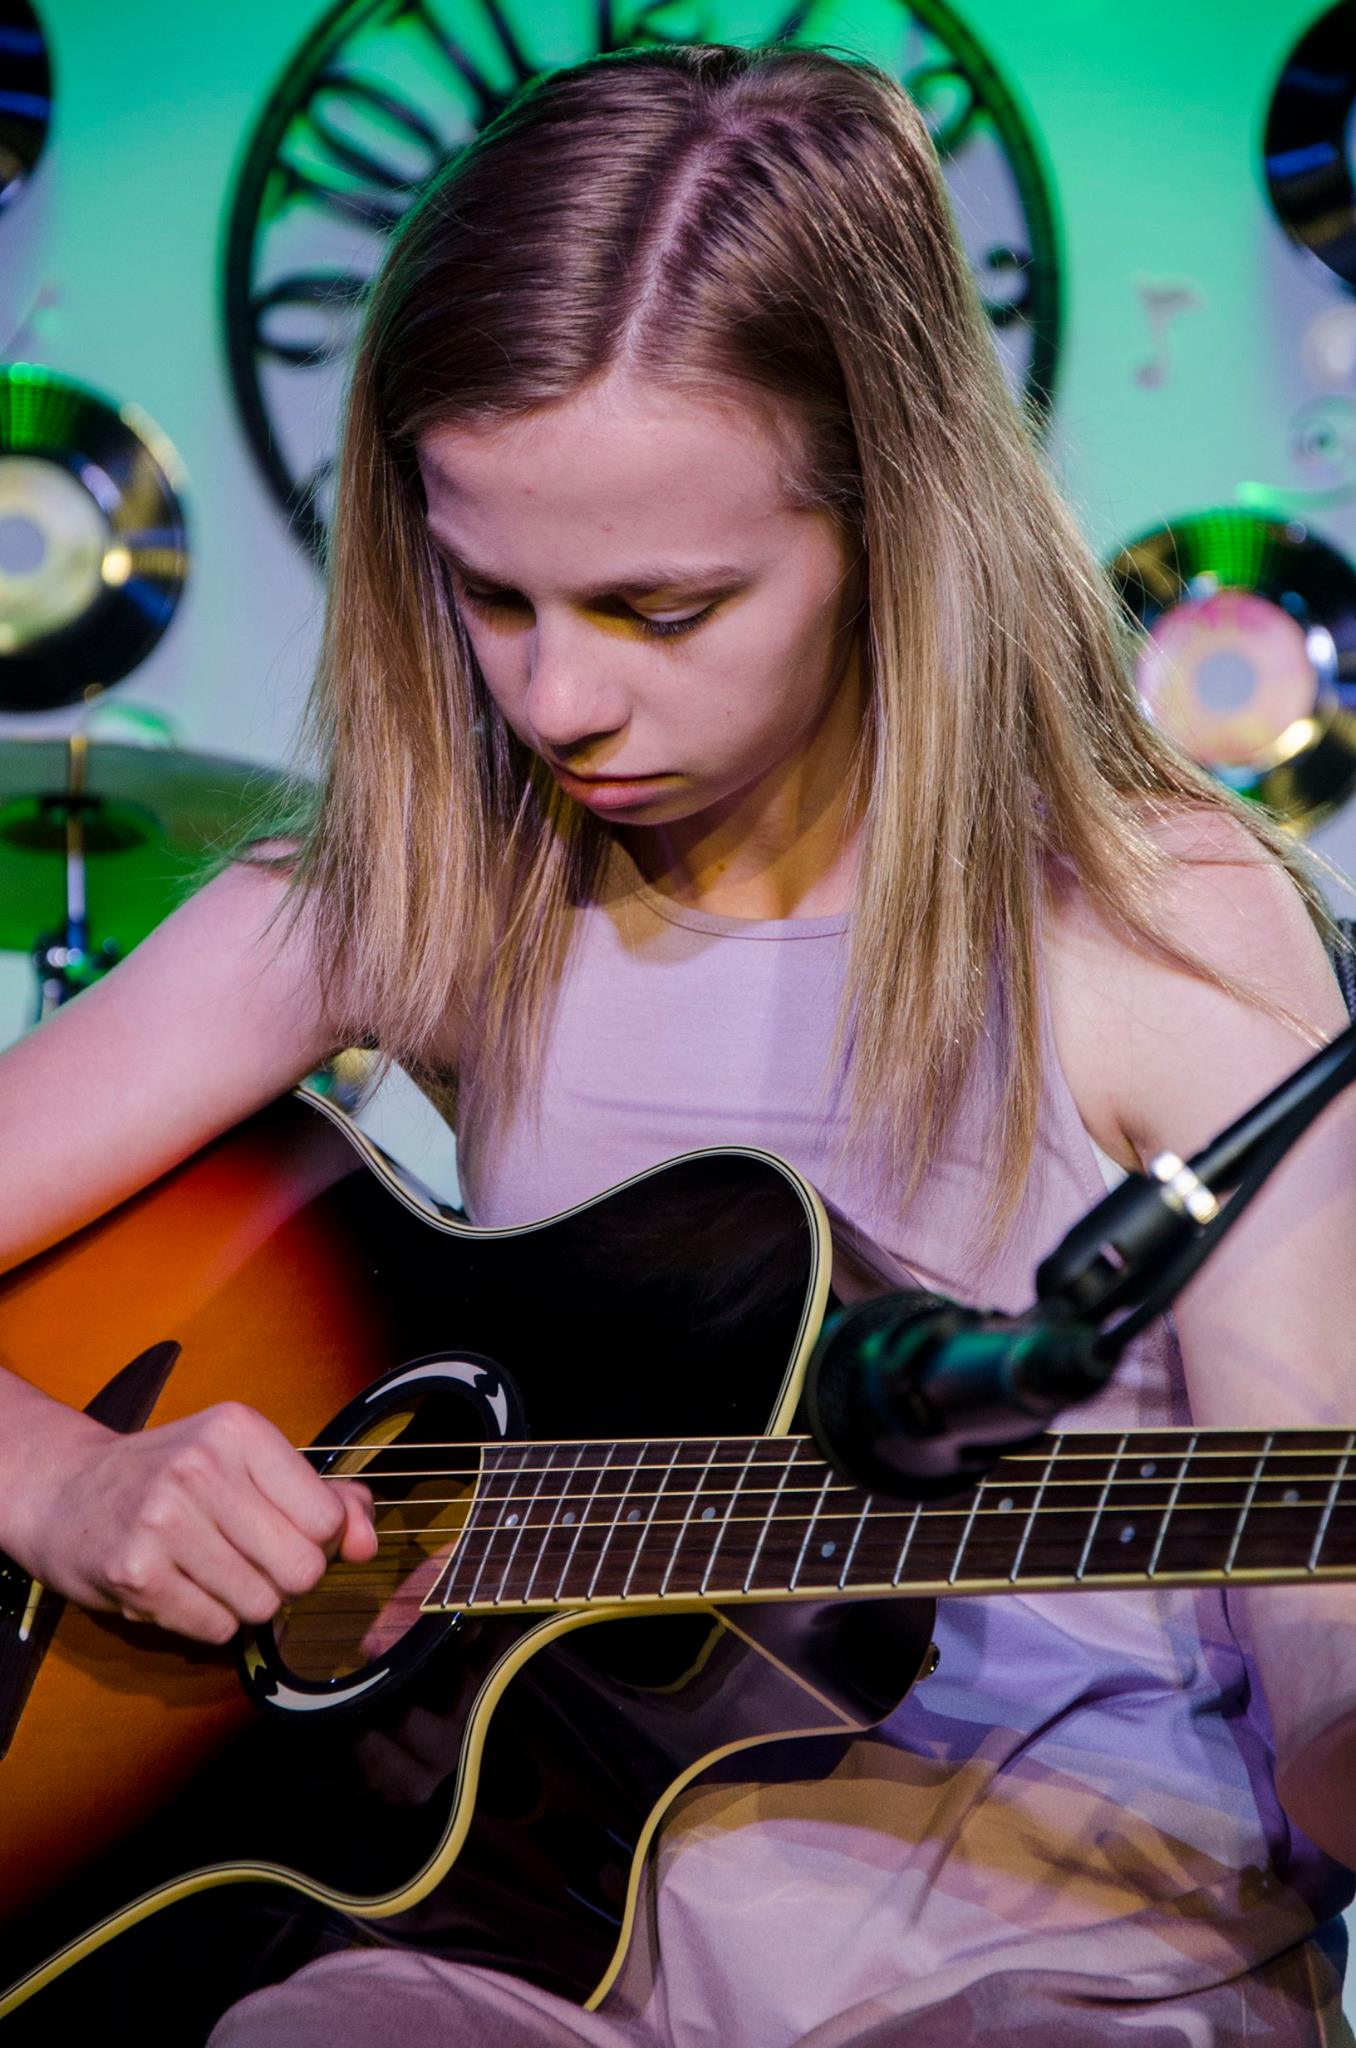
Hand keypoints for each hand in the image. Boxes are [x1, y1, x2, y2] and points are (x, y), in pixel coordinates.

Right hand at [21, 1401, 377, 1644]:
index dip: (317, 1540)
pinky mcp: (135, 1574)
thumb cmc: (171, 1477)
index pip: (326, 1517)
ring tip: (212, 1572)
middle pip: (302, 1569)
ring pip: (262, 1605)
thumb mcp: (247, 1463)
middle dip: (287, 1579)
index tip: (286, 1531)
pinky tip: (181, 1588)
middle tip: (251, 1560)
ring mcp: (164, 1521)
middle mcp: (201, 1468)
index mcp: (239, 1430)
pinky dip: (208, 1621)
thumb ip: (323, 1497)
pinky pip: (216, 1630)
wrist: (66, 1493)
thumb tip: (366, 1543)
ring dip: (246, 1603)